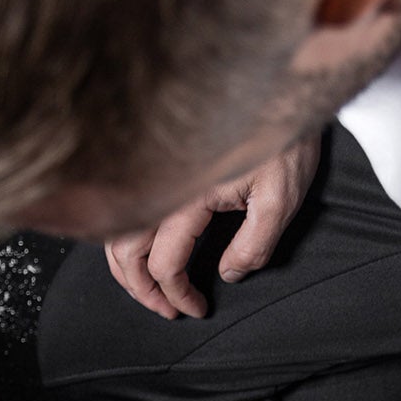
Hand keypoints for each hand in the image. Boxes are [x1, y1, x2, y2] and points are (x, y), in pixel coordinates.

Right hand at [104, 137, 321, 319]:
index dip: (177, 294)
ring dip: (127, 268)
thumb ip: (255, 245)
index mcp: (187, 197)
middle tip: (167, 310)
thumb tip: (227, 274)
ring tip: (149, 289)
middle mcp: (162, 185)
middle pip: (127, 253)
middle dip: (142, 290)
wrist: (280, 90)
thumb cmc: (283, 139)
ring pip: (117, 232)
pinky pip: (125, 210)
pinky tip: (141, 252)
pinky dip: (124, 239)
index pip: (165, 263)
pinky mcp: (158, 166)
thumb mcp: (281, 197)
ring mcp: (155, 174)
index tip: (196, 308)